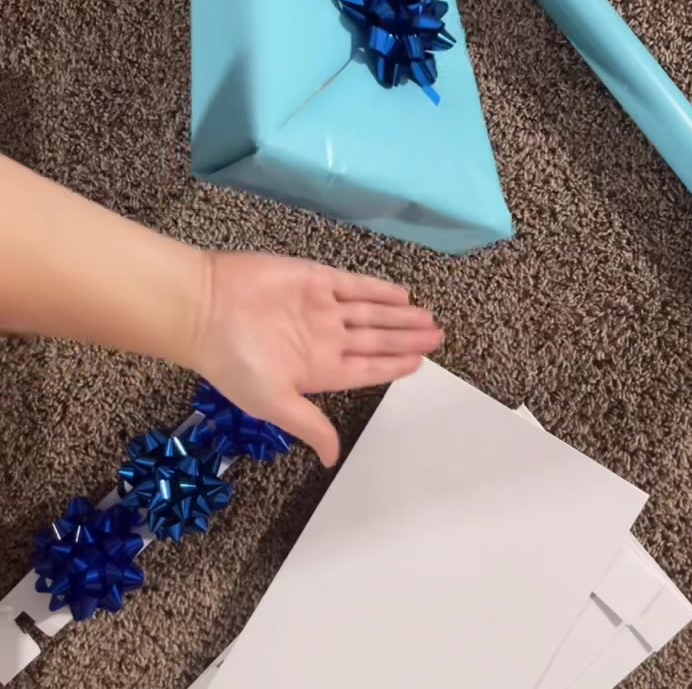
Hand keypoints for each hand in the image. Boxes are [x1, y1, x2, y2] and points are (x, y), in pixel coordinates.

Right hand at [191, 251, 443, 465]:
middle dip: (407, 338)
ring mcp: (321, 307)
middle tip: (439, 336)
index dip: (394, 366)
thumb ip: (309, 425)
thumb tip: (332, 459)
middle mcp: (323, 338)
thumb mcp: (274, 403)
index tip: (420, 363)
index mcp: (317, 370)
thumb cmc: (234, 361)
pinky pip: (354, 285)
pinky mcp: (315, 279)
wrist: (205, 309)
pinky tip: (401, 294)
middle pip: (376, 339)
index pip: (366, 369)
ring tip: (428, 318)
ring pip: (371, 312)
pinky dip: (379, 290)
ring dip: (400, 315)